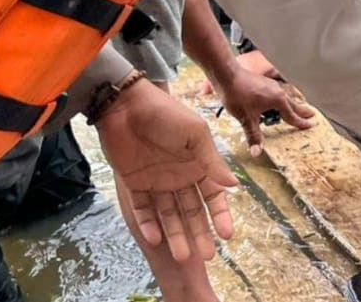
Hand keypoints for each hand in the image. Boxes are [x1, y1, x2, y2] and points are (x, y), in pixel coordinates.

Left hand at [95, 78, 237, 261]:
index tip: (228, 235)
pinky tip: (155, 238)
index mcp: (198, 164)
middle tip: (206, 256)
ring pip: (168, 215)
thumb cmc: (166, 113)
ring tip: (182, 256)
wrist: (126, 104)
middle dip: (199, 233)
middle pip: (192, 211)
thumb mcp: (195, 135)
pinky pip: (142, 209)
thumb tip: (235, 186)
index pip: (213, 196)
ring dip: (176, 235)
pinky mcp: (133, 184)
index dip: (220, 215)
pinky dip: (148, 224)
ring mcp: (157, 182)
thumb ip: (212, 162)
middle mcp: (179, 177)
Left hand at [213, 58, 316, 156]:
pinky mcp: (264, 83)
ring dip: (293, 104)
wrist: (227, 75)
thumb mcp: (246, 118)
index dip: (300, 122)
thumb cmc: (238, 95)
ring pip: (287, 97)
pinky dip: (283, 99)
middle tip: (312, 115)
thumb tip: (257, 152)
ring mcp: (271, 85)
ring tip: (298, 108)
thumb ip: (253, 135)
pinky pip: (279, 93)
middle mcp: (278, 91)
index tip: (310, 125)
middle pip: (293, 104)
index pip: (292, 115)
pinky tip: (278, 100)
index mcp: (278, 100)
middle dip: (302, 111)